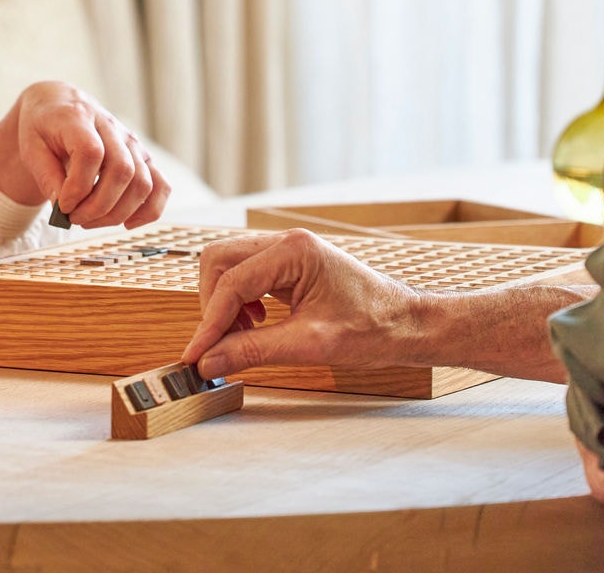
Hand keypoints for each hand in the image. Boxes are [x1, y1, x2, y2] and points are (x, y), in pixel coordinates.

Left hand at [0, 81, 171, 228]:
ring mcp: (131, 141)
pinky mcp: (142, 156)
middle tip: (73, 218)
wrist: (59, 104)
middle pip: (122, 171)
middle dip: (97, 206)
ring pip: (142, 182)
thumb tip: (63, 207)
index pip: (91, 153)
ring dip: (117, 213)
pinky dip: (149, 210)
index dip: (78, 187)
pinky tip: (127, 223)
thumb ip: (46, 175)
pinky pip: (160, 185)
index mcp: (79, 117)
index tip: (62, 206)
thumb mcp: (30, 146)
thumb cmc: (43, 126)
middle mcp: (111, 127)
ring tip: (89, 220)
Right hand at [179, 229, 422, 378]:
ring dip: (223, 304)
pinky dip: (238, 302)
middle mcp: (288, 243)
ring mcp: (288, 252)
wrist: (407, 325)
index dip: (210, 322)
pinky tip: (254, 326)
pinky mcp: (289, 266)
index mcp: (295, 251)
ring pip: (228, 267)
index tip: (196, 355)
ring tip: (238, 338)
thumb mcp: (310, 345)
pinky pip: (246, 276)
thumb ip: (254, 350)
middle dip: (211, 305)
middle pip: (220, 262)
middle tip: (217, 344)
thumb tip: (210, 360)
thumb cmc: (374, 328)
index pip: (232, 282)